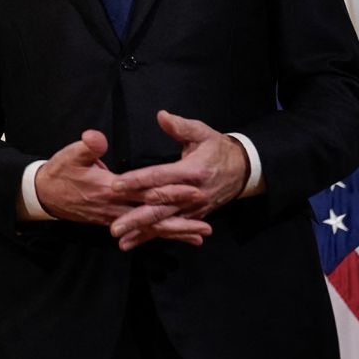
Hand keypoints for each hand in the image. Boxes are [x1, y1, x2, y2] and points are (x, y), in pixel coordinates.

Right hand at [34, 129, 208, 249]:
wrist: (44, 196)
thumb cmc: (58, 173)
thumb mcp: (69, 155)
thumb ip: (87, 147)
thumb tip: (97, 137)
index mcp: (109, 189)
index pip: (146, 191)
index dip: (170, 191)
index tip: (193, 189)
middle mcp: (116, 208)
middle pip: (154, 217)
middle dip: (181, 222)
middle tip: (207, 226)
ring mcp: (115, 217)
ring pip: (150, 228)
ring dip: (175, 232)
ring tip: (200, 236)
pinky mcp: (114, 220)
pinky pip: (142, 230)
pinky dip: (160, 235)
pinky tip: (178, 237)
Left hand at [109, 110, 247, 250]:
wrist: (244, 170)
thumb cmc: (218, 148)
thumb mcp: (202, 132)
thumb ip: (181, 126)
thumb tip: (161, 116)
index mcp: (191, 171)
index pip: (159, 177)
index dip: (137, 181)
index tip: (116, 185)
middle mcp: (191, 194)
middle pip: (160, 207)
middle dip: (136, 218)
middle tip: (114, 227)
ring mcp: (194, 208)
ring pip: (165, 222)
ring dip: (143, 233)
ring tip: (122, 241)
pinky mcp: (194, 216)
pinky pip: (172, 228)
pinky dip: (154, 236)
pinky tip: (136, 242)